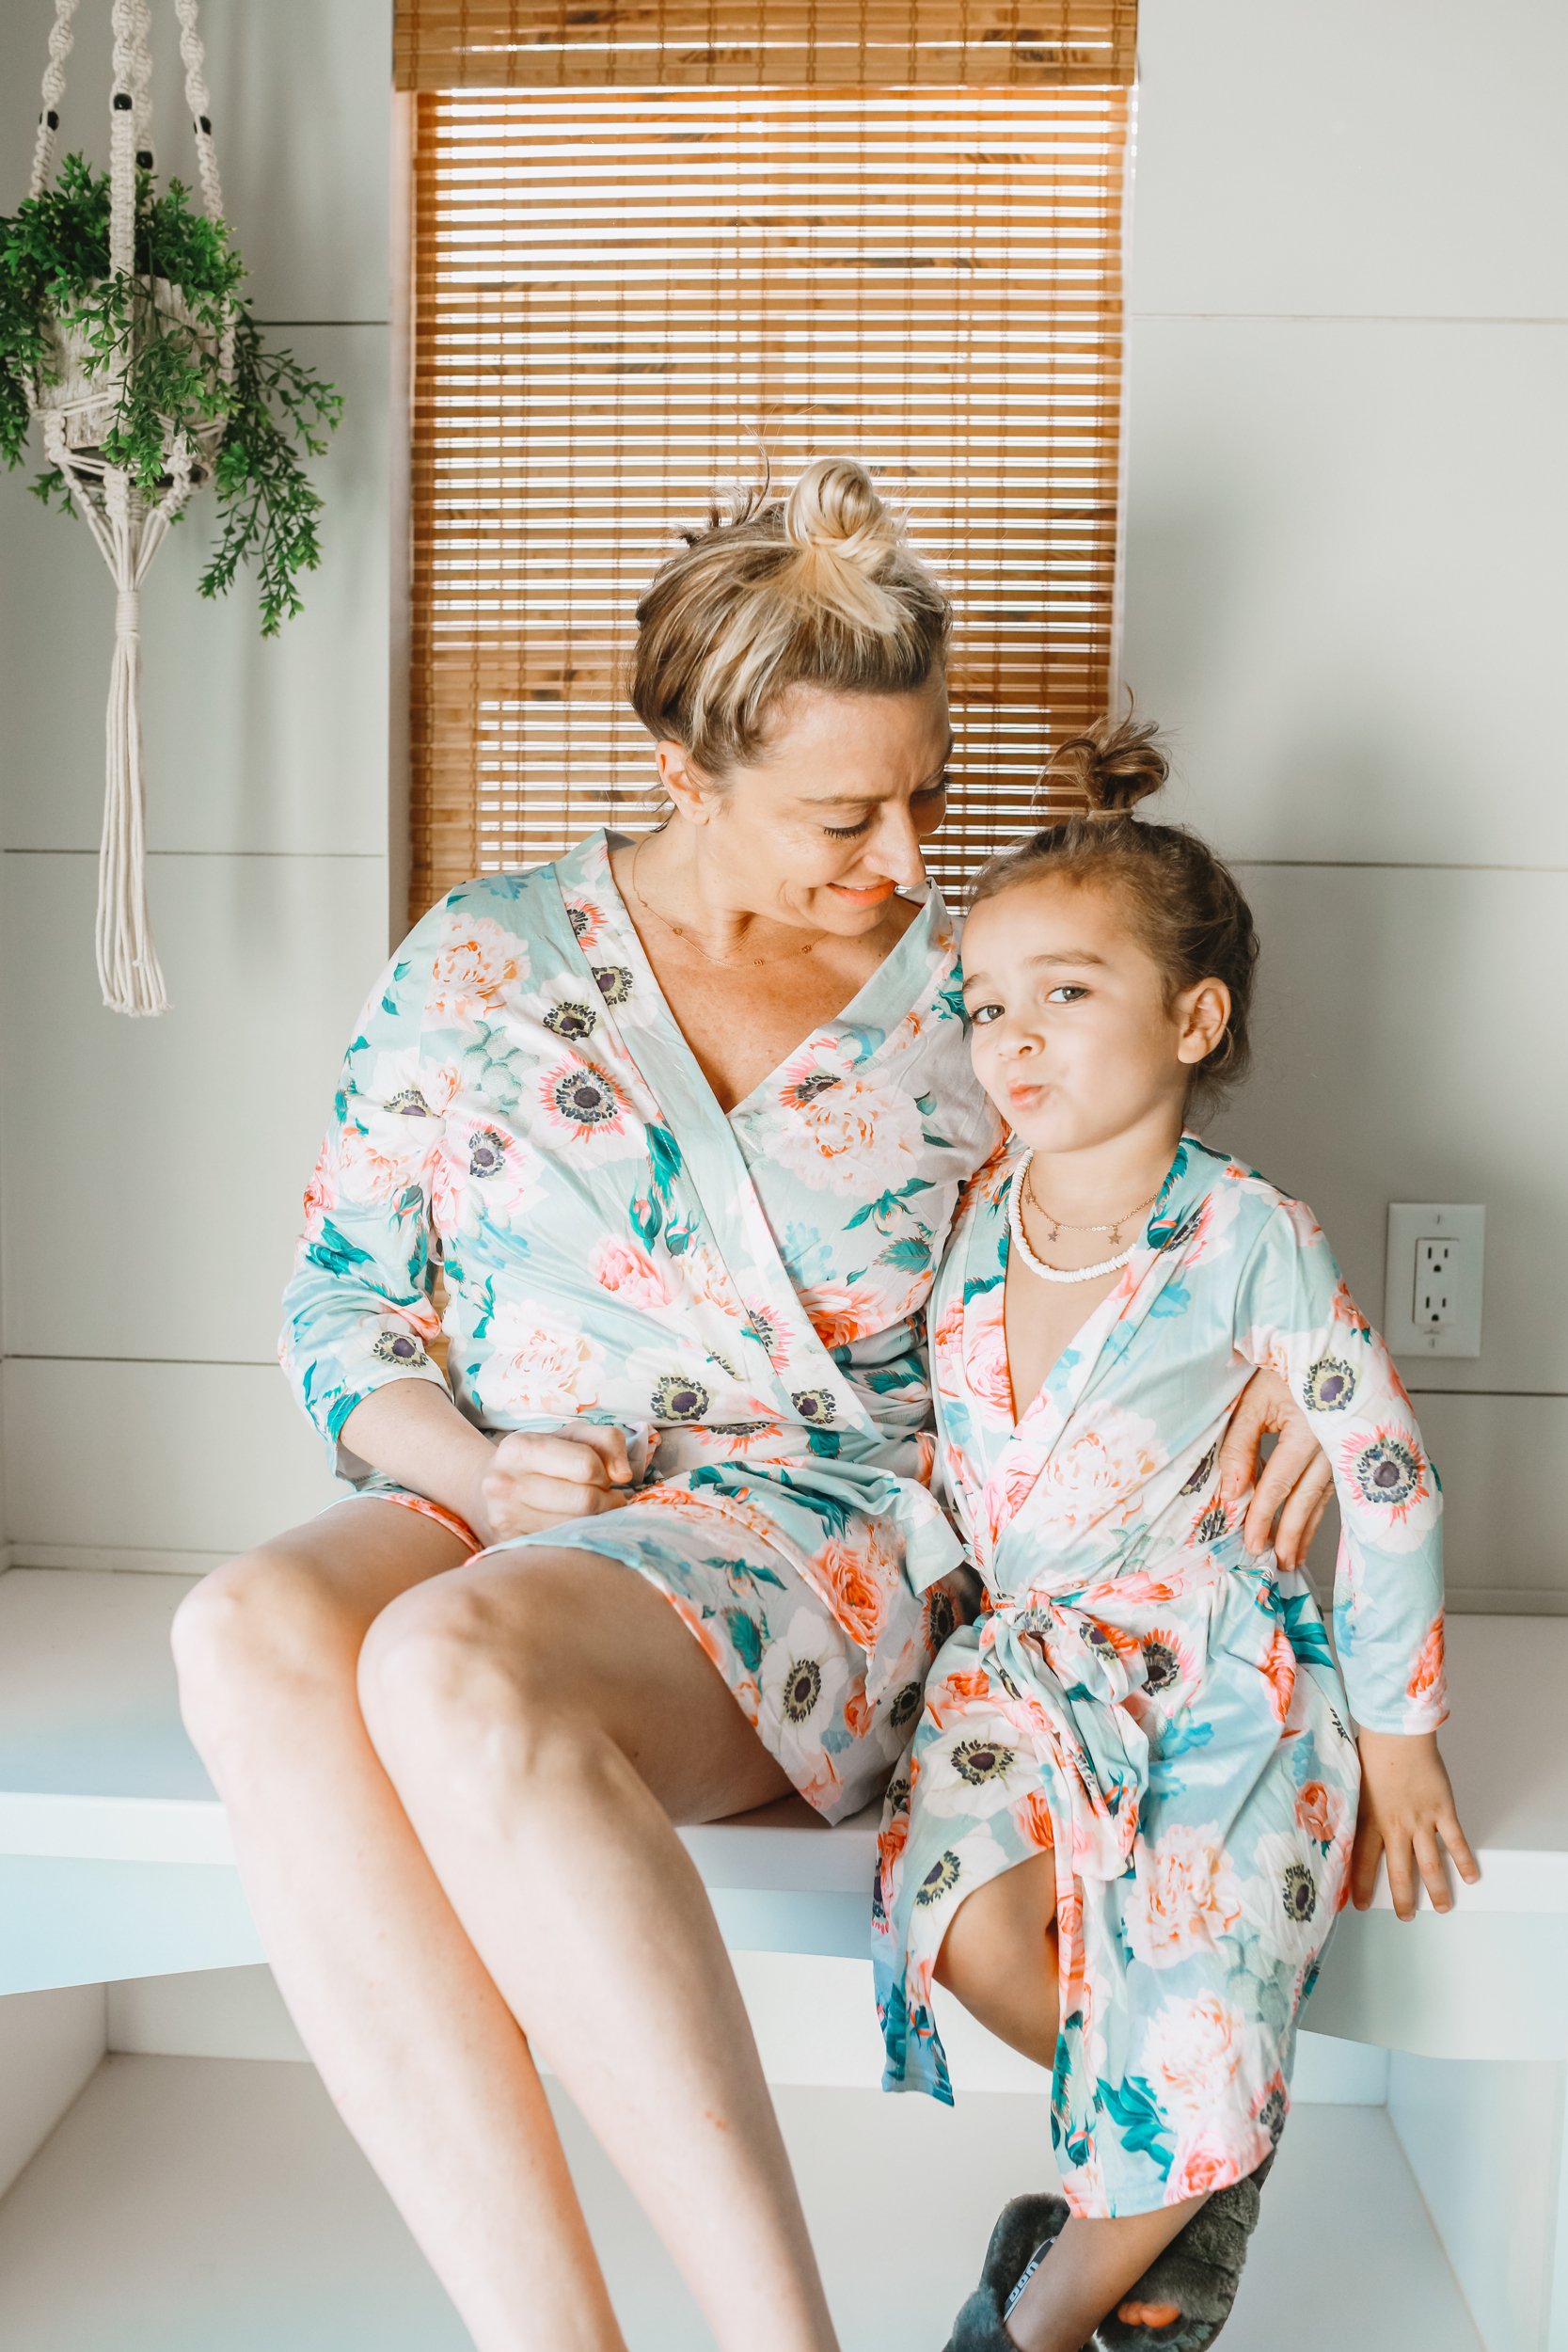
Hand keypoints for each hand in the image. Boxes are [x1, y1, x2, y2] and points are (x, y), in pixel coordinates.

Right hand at [466, 1426, 634, 1547]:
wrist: (487, 1489)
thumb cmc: (540, 1459)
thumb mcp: (571, 1436)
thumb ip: (607, 1441)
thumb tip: (623, 1475)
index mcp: (518, 1447)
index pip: (586, 1465)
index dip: (604, 1472)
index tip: (601, 1476)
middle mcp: (504, 1483)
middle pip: (585, 1501)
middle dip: (605, 1500)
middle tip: (603, 1497)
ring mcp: (503, 1519)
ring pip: (576, 1528)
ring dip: (596, 1521)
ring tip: (589, 1511)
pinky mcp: (509, 1546)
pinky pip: (562, 1547)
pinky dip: (579, 1538)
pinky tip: (574, 1526)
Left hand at [1216, 1367, 1332, 1568]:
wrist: (1322, 1339)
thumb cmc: (1286, 1363)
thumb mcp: (1254, 1399)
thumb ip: (1240, 1446)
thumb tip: (1232, 1492)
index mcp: (1309, 1427)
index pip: (1279, 1483)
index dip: (1263, 1516)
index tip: (1250, 1542)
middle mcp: (1334, 1441)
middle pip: (1307, 1498)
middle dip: (1289, 1534)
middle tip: (1275, 1561)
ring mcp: (1347, 1445)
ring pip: (1324, 1496)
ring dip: (1307, 1529)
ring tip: (1292, 1556)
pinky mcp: (1350, 1447)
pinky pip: (1334, 1485)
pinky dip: (1319, 1508)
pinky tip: (1310, 1527)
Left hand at [1350, 1729, 1479, 1918]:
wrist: (1396, 1733)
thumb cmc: (1371, 1749)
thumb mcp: (1350, 1781)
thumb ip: (1349, 1803)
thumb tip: (1335, 1814)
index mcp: (1369, 1820)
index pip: (1362, 1863)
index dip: (1361, 1887)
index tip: (1360, 1906)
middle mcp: (1395, 1827)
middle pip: (1399, 1872)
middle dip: (1403, 1899)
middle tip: (1407, 1917)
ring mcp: (1421, 1821)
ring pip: (1430, 1865)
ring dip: (1438, 1890)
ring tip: (1443, 1907)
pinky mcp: (1442, 1810)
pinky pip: (1456, 1842)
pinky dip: (1464, 1861)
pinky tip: (1471, 1876)